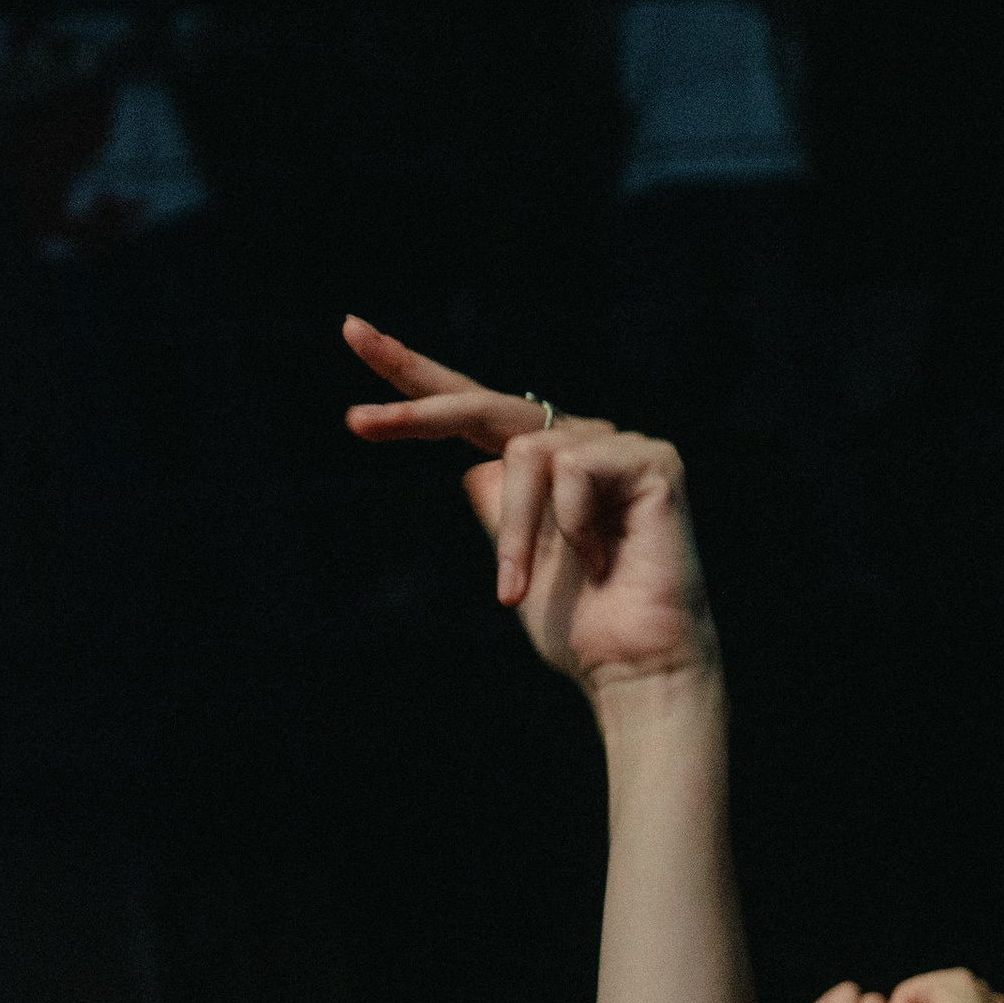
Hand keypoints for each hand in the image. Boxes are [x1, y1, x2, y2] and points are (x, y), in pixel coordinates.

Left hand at [344, 318, 713, 692]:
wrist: (635, 668)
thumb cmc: (580, 630)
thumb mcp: (516, 567)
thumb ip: (499, 513)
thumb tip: (474, 469)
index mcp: (543, 465)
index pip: (469, 410)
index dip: (413, 375)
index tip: (352, 334)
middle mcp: (580, 441)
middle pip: (484, 405)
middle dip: (418, 412)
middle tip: (356, 422)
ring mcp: (618, 445)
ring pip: (525, 453)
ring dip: (516, 534)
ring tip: (520, 590)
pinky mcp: (652, 458)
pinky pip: (574, 472)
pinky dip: (572, 528)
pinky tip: (603, 561)